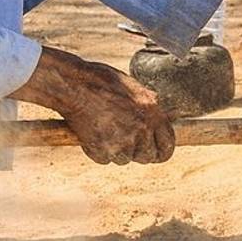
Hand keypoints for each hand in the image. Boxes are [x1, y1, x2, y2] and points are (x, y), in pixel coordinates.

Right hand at [9, 47, 174, 164]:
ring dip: (117, 149)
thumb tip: (159, 116)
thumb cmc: (100, 81)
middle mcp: (140, 131)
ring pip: (125, 158)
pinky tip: (93, 131)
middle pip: (147, 156)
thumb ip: (147, 104)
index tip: (156, 152)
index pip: (168, 144)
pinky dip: (99, 150)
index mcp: (152, 113)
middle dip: (138, 151)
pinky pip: (106, 159)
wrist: (73, 87)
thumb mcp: (132, 87)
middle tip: (125, 139)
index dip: (162, 150)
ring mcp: (121, 144)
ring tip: (105, 128)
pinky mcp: (103, 152)